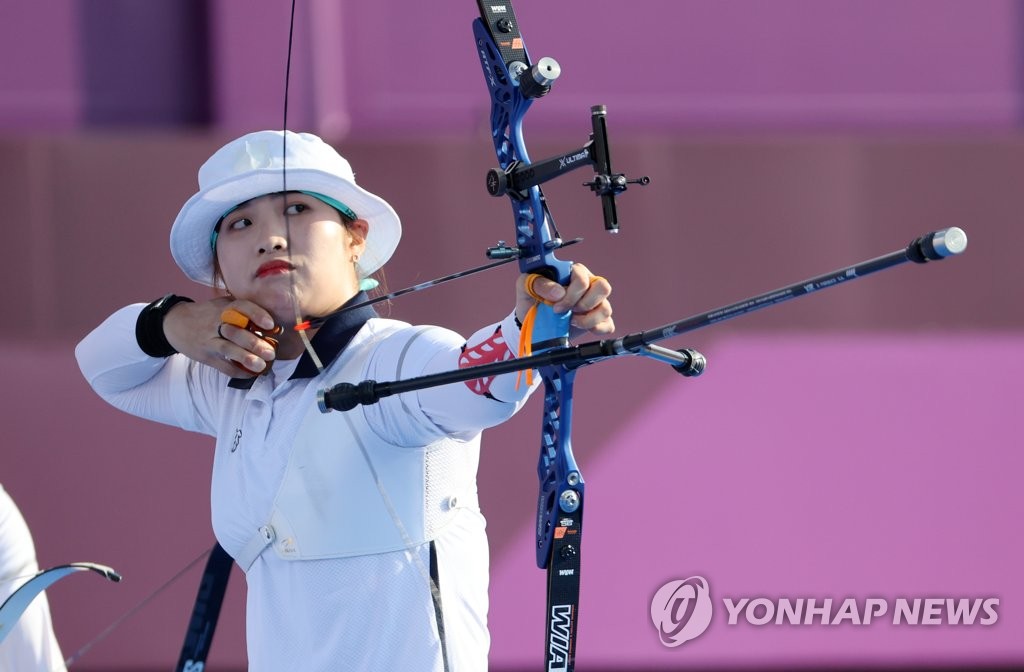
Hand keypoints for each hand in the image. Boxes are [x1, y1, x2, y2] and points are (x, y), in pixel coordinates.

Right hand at [162, 298, 277, 376]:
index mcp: (223, 308)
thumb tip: (272, 323)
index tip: (270, 324)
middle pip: (235, 332)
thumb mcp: (222, 304)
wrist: (175, 323)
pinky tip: (251, 374)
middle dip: (254, 343)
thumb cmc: (207, 314)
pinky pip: (223, 366)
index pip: (241, 307)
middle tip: (271, 352)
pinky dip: (238, 372)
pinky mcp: (206, 357)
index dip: (256, 314)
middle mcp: (215, 323)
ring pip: (228, 350)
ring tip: (262, 366)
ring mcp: (209, 341)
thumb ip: (242, 310)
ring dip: (246, 359)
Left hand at [515, 263, 613, 337]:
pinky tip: (580, 328)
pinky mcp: (597, 321)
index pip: (583, 277)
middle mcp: (588, 286)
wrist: (530, 323)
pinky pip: (608, 325)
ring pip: (606, 308)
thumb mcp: (526, 285)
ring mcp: (594, 304)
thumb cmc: (531, 299)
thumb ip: (539, 283)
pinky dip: (597, 329)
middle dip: (584, 304)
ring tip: (571, 322)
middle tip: (566, 312)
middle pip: (603, 288)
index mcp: (573, 273)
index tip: (556, 305)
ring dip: (588, 319)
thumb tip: (558, 292)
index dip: (572, 293)